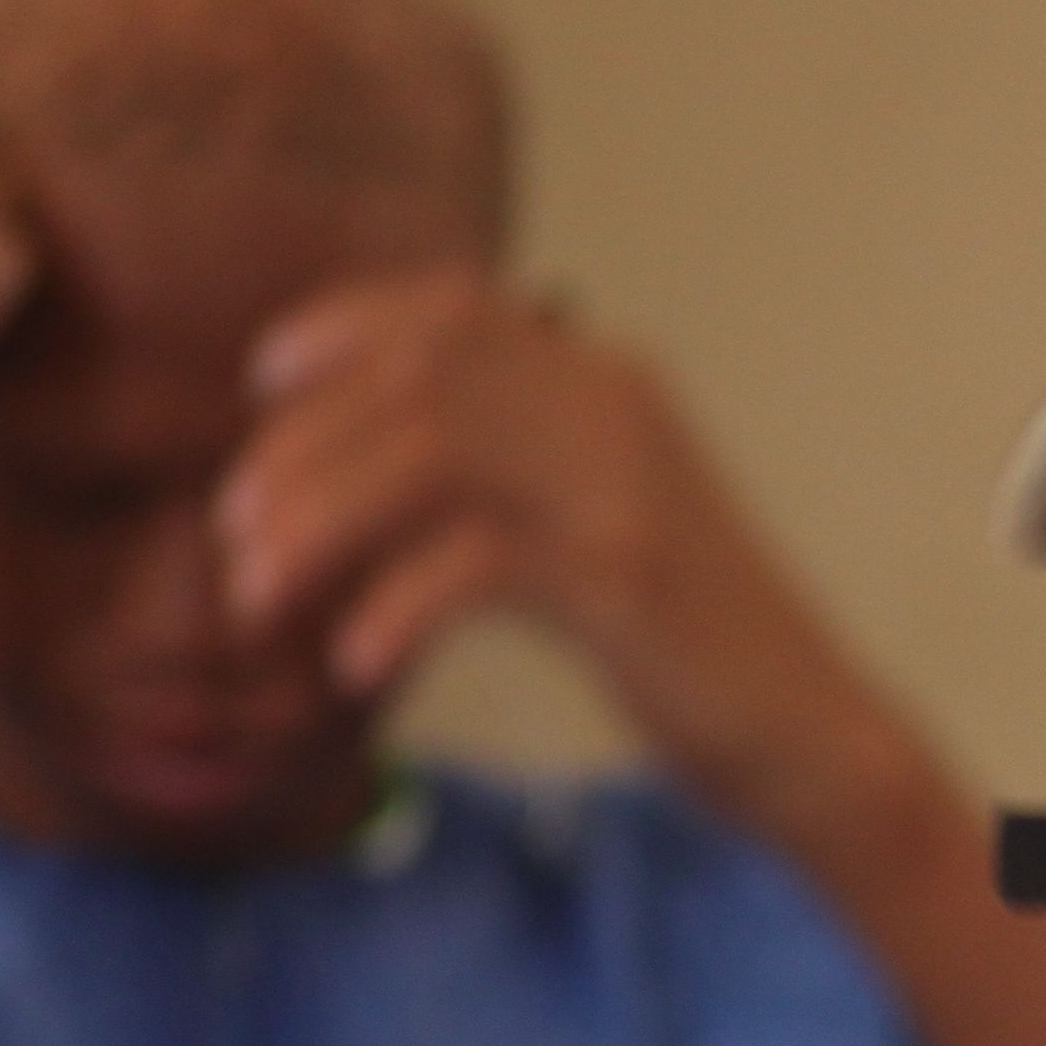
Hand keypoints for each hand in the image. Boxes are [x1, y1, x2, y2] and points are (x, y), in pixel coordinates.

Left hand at [216, 269, 840, 798]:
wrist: (810, 735)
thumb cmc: (689, 648)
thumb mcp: (599, 529)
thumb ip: (512, 472)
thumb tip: (355, 467)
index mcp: (610, 383)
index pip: (452, 309)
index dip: (342, 328)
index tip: (265, 382)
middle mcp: (616, 410)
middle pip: (416, 379)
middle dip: (300, 451)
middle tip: (235, 536)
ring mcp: (623, 489)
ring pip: (425, 454)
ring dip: (318, 524)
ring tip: (262, 597)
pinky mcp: (623, 577)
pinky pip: (468, 563)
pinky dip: (392, 608)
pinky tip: (358, 662)